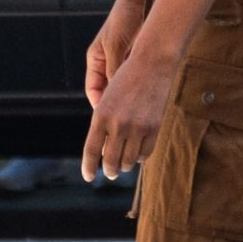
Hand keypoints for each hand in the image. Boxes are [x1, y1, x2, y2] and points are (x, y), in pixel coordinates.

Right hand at [84, 0, 147, 109]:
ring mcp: (121, 61)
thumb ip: (115, 69)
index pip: (93, 90)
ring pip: (123, 86)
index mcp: (95, 60)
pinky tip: (148, 92)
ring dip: (129, 96)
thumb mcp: (116, 46)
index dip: (100, 104)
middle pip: (109, 91)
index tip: (110, 116)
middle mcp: (106, 63)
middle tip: (127, 116)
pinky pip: (135, 77)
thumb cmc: (123, 19)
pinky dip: (139, 85)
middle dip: (116, 104)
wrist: (140, 0)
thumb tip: (117, 95)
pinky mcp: (135, 58)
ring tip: (138, 107)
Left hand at [84, 41, 174, 182]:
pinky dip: (139, 157)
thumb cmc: (126, 79)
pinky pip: (144, 153)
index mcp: (101, 115)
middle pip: (111, 161)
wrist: (151, 63)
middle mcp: (117, 124)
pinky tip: (136, 155)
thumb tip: (104, 152)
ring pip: (128, 161)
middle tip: (110, 173)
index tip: (89, 177)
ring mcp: (137, 127)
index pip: (92, 150)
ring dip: (124, 165)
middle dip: (110, 171)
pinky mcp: (153, 127)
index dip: (89, 167)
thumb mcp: (109, 99)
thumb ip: (104, 123)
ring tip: (123, 165)